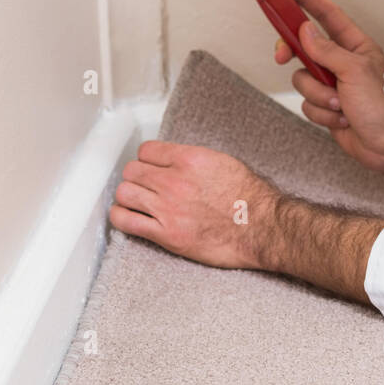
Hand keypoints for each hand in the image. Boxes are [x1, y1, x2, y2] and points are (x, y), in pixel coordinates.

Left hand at [109, 141, 279, 269]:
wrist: (262, 227)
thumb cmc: (250, 198)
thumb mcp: (224, 163)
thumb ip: (194, 160)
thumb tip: (175, 161)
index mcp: (190, 159)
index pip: (147, 150)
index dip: (147, 159)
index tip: (151, 166)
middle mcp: (175, 181)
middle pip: (132, 170)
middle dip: (136, 177)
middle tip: (144, 185)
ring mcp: (168, 208)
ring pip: (124, 193)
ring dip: (128, 196)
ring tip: (136, 200)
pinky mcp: (166, 234)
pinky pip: (126, 221)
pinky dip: (121, 217)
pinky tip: (127, 216)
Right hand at [274, 0, 383, 173]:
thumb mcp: (355, 71)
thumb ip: (327, 50)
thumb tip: (305, 31)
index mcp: (355, 46)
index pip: (327, 15)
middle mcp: (342, 62)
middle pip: (304, 47)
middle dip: (294, 55)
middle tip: (281, 55)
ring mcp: (334, 85)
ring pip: (302, 80)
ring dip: (319, 96)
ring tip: (342, 105)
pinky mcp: (327, 106)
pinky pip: (307, 104)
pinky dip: (322, 113)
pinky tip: (342, 119)